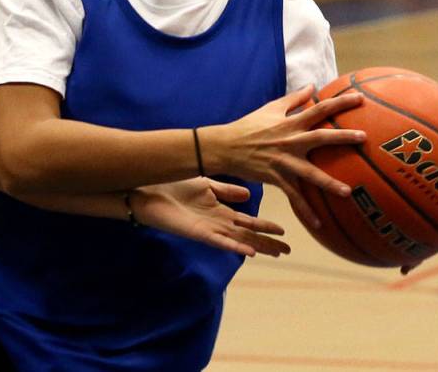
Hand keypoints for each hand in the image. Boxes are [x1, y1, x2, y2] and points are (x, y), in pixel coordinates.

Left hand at [131, 178, 290, 256]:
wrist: (149, 189)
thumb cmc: (173, 186)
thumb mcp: (204, 184)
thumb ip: (225, 190)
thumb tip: (248, 195)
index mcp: (219, 210)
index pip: (247, 221)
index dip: (265, 227)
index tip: (284, 231)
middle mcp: (216, 222)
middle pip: (247, 235)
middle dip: (267, 242)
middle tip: (288, 250)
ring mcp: (208, 229)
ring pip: (238, 241)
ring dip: (257, 247)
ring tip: (275, 253)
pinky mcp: (198, 233)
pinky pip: (220, 242)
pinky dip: (235, 247)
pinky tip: (249, 253)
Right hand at [202, 86, 365, 229]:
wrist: (224, 147)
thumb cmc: (248, 126)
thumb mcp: (270, 108)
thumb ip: (294, 98)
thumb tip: (312, 85)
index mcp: (290, 123)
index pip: (319, 109)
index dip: (340, 103)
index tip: (360, 98)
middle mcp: (290, 141)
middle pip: (320, 138)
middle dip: (343, 137)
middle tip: (364, 137)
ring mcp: (284, 161)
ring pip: (310, 173)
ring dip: (329, 183)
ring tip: (347, 192)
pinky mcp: (276, 178)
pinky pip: (294, 196)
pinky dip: (305, 211)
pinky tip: (319, 224)